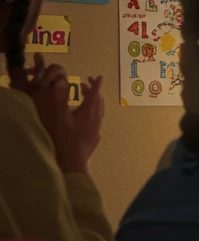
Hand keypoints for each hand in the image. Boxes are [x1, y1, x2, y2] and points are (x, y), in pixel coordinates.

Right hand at [21, 57, 101, 174]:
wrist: (71, 164)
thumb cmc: (61, 139)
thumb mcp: (58, 116)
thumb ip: (60, 98)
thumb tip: (62, 82)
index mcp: (88, 113)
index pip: (94, 95)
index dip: (96, 84)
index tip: (99, 76)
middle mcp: (95, 120)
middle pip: (98, 102)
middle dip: (94, 91)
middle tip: (86, 84)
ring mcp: (96, 130)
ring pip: (99, 112)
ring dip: (94, 102)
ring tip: (86, 98)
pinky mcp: (93, 139)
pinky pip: (96, 122)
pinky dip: (93, 113)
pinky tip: (87, 118)